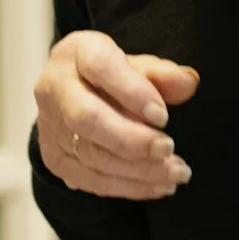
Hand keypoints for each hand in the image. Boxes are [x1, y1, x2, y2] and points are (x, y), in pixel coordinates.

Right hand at [32, 31, 199, 200]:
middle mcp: (54, 88)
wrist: (75, 93)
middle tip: (168, 149)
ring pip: (89, 155)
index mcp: (77, 52)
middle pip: (86, 118)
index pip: (101, 67)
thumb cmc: (113, 75)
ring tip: (176, 173)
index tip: (163, 115)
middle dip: (131, 139)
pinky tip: (158, 185)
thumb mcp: (138, 64)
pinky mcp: (54, 158)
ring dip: (137, 170)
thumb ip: (163, 73)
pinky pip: (89, 180)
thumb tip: (188, 83)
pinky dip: (128, 187)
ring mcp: (49, 126)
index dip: (132, 92)